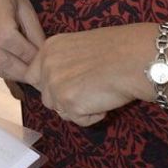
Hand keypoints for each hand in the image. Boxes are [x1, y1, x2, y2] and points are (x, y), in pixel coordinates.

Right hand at [0, 0, 44, 83]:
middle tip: (38, 78)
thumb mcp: (25, 7)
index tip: (45, 65)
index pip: (21, 51)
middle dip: (24, 73)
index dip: (34, 60)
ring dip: (11, 73)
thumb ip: (35, 32)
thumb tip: (45, 56)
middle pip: (7, 64)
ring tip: (24, 73)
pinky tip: (7, 66)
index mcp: (0, 24)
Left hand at [22, 26, 151, 126]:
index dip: (52, 85)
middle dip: (66, 99)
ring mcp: (55, 85)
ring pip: (60, 110)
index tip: (69, 87)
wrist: (135, 58)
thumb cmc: (119, 50)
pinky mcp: (68, 103)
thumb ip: (65, 62)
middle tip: (90, 90)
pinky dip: (93, 115)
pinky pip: (78, 120)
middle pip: (46, 96)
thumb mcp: (81, 47)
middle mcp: (47, 65)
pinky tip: (105, 99)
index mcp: (49, 48)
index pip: (33, 76)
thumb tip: (62, 82)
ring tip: (100, 93)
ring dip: (79, 108)